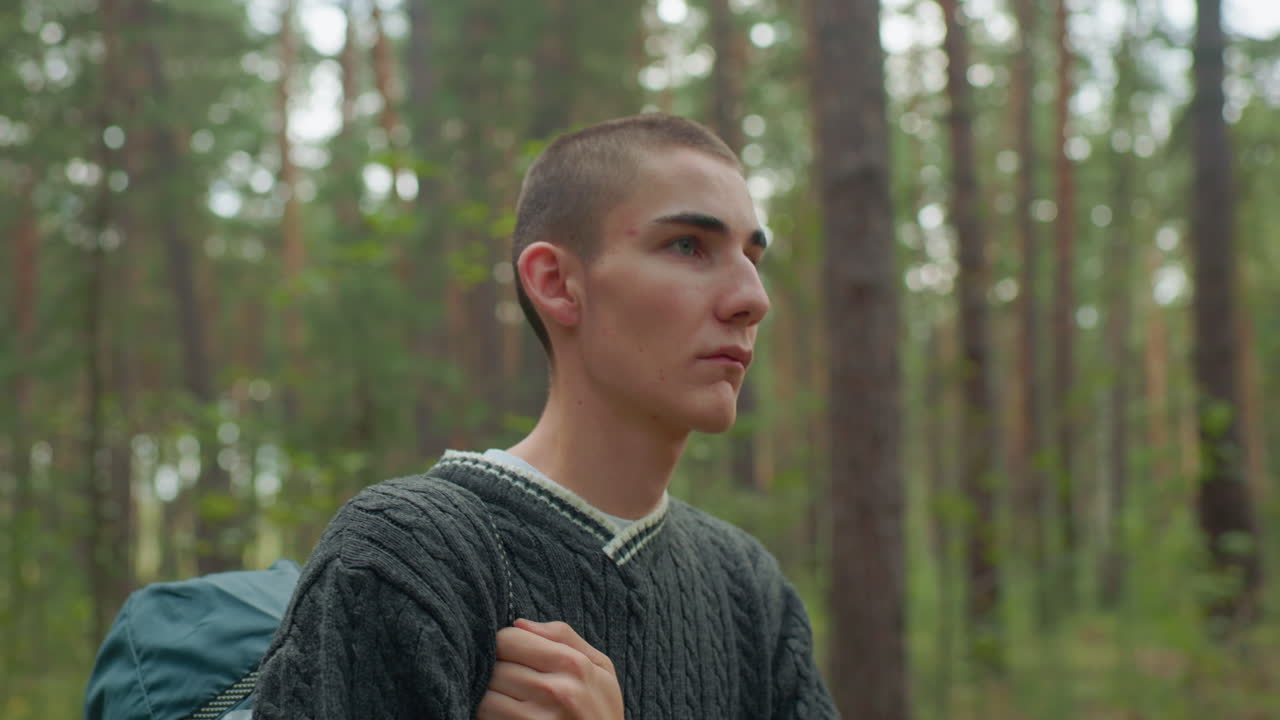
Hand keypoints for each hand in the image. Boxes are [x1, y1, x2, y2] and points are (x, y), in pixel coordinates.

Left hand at [477, 618, 623, 719]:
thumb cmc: (602, 709)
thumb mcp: (600, 667)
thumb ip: (563, 636)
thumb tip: (519, 623)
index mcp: (572, 663)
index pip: (509, 639)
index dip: (505, 644)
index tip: (511, 653)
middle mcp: (554, 690)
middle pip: (496, 665)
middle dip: (497, 669)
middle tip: (510, 677)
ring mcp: (537, 717)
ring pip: (487, 692)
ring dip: (492, 692)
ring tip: (508, 696)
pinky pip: (488, 715)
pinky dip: (490, 713)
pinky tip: (507, 713)